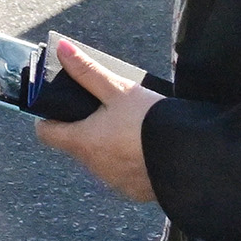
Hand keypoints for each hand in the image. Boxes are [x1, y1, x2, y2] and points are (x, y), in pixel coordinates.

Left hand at [34, 40, 160, 202]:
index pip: (46, 132)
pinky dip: (129, 162)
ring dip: (107, 147)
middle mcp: (93, 167)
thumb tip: (62, 48)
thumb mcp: (120, 90)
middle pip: (75, 144)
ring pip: (100, 160)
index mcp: (82, 142)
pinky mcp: (135, 192)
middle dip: (84, 128)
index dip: (50, 117)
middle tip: (104, 110)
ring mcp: (114, 182)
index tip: (61, 106)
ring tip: (129, 128)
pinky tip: (146, 149)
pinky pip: (123, 175)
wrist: (194, 157)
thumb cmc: (151, 121)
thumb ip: (88, 71)